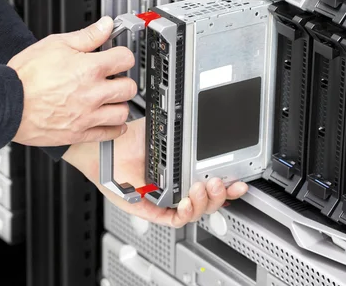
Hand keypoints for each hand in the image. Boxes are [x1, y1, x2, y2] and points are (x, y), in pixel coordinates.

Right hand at [7, 17, 136, 146]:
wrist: (7, 103)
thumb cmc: (26, 76)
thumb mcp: (55, 44)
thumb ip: (86, 36)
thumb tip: (105, 25)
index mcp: (89, 69)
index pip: (125, 58)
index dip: (122, 55)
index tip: (118, 57)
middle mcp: (92, 93)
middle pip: (129, 88)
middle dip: (124, 81)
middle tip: (114, 79)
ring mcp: (87, 115)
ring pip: (122, 113)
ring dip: (120, 105)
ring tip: (111, 100)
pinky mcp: (79, 133)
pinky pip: (109, 134)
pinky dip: (115, 129)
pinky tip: (111, 121)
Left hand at [63, 118, 248, 227]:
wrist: (105, 150)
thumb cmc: (128, 141)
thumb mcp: (162, 133)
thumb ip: (182, 135)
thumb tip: (202, 126)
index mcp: (184, 170)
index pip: (213, 182)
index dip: (229, 184)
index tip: (240, 181)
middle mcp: (178, 187)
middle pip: (210, 200)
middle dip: (221, 193)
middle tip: (220, 182)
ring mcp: (167, 200)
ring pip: (197, 211)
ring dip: (205, 201)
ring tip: (201, 187)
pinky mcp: (153, 210)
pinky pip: (175, 219)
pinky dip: (186, 212)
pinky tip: (187, 201)